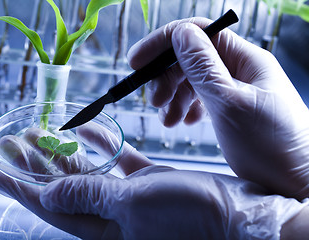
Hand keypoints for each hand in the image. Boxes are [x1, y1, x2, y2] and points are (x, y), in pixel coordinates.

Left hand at [0, 123, 307, 238]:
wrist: (240, 217)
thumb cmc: (191, 217)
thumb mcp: (133, 207)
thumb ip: (90, 197)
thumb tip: (48, 195)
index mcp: (101, 227)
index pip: (45, 205)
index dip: (14, 185)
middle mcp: (109, 214)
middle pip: (60, 187)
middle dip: (34, 164)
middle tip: (11, 141)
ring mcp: (128, 199)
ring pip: (86, 173)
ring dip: (64, 153)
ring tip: (41, 133)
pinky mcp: (147, 183)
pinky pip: (116, 163)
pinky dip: (102, 147)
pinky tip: (90, 132)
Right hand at [127, 17, 308, 199]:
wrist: (297, 185)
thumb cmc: (273, 147)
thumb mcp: (230, 104)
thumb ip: (202, 67)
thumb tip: (179, 34)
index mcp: (246, 60)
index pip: (198, 33)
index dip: (163, 43)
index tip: (136, 61)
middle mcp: (240, 71)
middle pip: (191, 58)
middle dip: (167, 77)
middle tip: (155, 101)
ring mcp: (236, 90)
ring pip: (193, 81)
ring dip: (174, 96)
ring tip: (168, 120)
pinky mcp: (231, 110)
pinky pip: (201, 99)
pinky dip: (186, 108)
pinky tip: (183, 122)